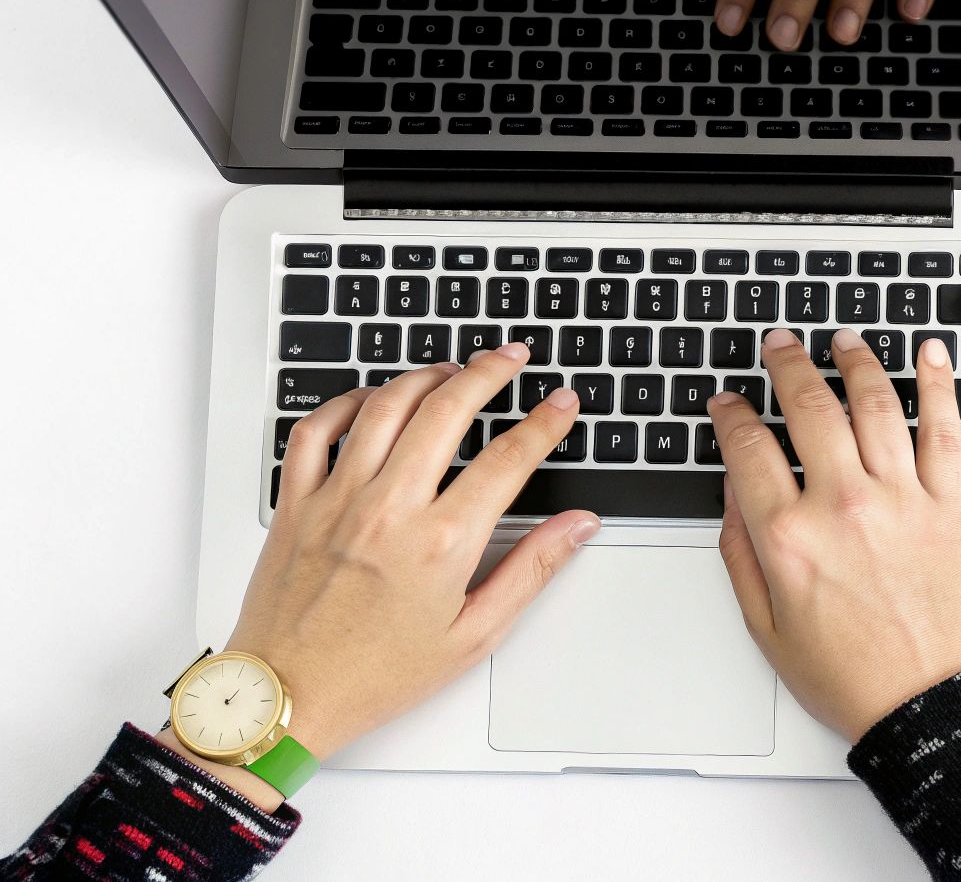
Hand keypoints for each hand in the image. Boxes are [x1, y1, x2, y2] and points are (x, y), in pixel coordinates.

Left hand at [160, 344, 594, 805]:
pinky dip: (347, 402)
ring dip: (426, 376)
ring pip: (385, 406)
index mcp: (442, 543)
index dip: (544, 423)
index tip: (561, 404)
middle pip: (447, 409)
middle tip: (511, 358)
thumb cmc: (376, 676)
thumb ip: (532, 570)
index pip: (508, 458)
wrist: (287, 699)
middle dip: (488, 373)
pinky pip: (317, 429)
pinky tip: (373, 398)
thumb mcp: (474, 634)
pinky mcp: (296, 502)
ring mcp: (337, 499)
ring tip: (452, 369)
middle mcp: (389, 509)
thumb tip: (576, 527)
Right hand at [708, 328, 960, 741]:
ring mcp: (900, 501)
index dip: (732, 414)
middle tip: (780, 345)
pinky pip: (944, 431)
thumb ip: (741, 552)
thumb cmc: (849, 674)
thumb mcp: (765, 624)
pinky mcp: (948, 507)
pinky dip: (939, 385)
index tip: (728, 401)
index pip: (748, 448)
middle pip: (810, 408)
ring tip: (843, 342)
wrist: (925, 704)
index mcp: (788, 537)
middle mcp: (843, 507)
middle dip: (788, 365)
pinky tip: (929, 354)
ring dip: (855, 362)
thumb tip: (733, 494)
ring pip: (875, 405)